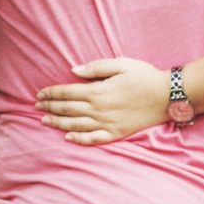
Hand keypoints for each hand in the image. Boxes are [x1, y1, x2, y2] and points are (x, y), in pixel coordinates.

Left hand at [36, 58, 170, 144]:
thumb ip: (96, 67)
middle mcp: (100, 109)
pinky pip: (93, 139)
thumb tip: (74, 71)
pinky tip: (68, 137)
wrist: (167, 96)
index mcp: (99, 91)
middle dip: (49, 107)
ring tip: (44, 121)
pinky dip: (78, 139)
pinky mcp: (116, 133)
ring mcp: (107, 123)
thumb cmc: (144, 76)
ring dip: (58, 123)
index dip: (51, 94)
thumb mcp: (121, 64)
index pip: (67, 92)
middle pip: (67, 109)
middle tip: (36, 107)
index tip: (39, 94)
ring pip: (75, 125)